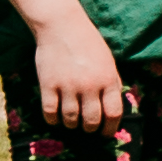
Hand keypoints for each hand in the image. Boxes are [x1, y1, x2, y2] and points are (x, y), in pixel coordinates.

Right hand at [28, 10, 121, 134]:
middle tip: (87, 129)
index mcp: (108, 80)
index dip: (110, 128)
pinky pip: (50, 112)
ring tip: (71, 122)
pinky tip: (55, 118)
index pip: (113, 113)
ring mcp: (68, 86)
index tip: (106, 134)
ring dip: (71, 125)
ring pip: (70, 119)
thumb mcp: (108, 63)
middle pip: (91, 120)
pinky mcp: (48, 84)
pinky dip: (52, 119)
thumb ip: (110, 84)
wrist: (63, 26)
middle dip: (90, 129)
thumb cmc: (89, 44)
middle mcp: (89, 86)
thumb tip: (111, 110)